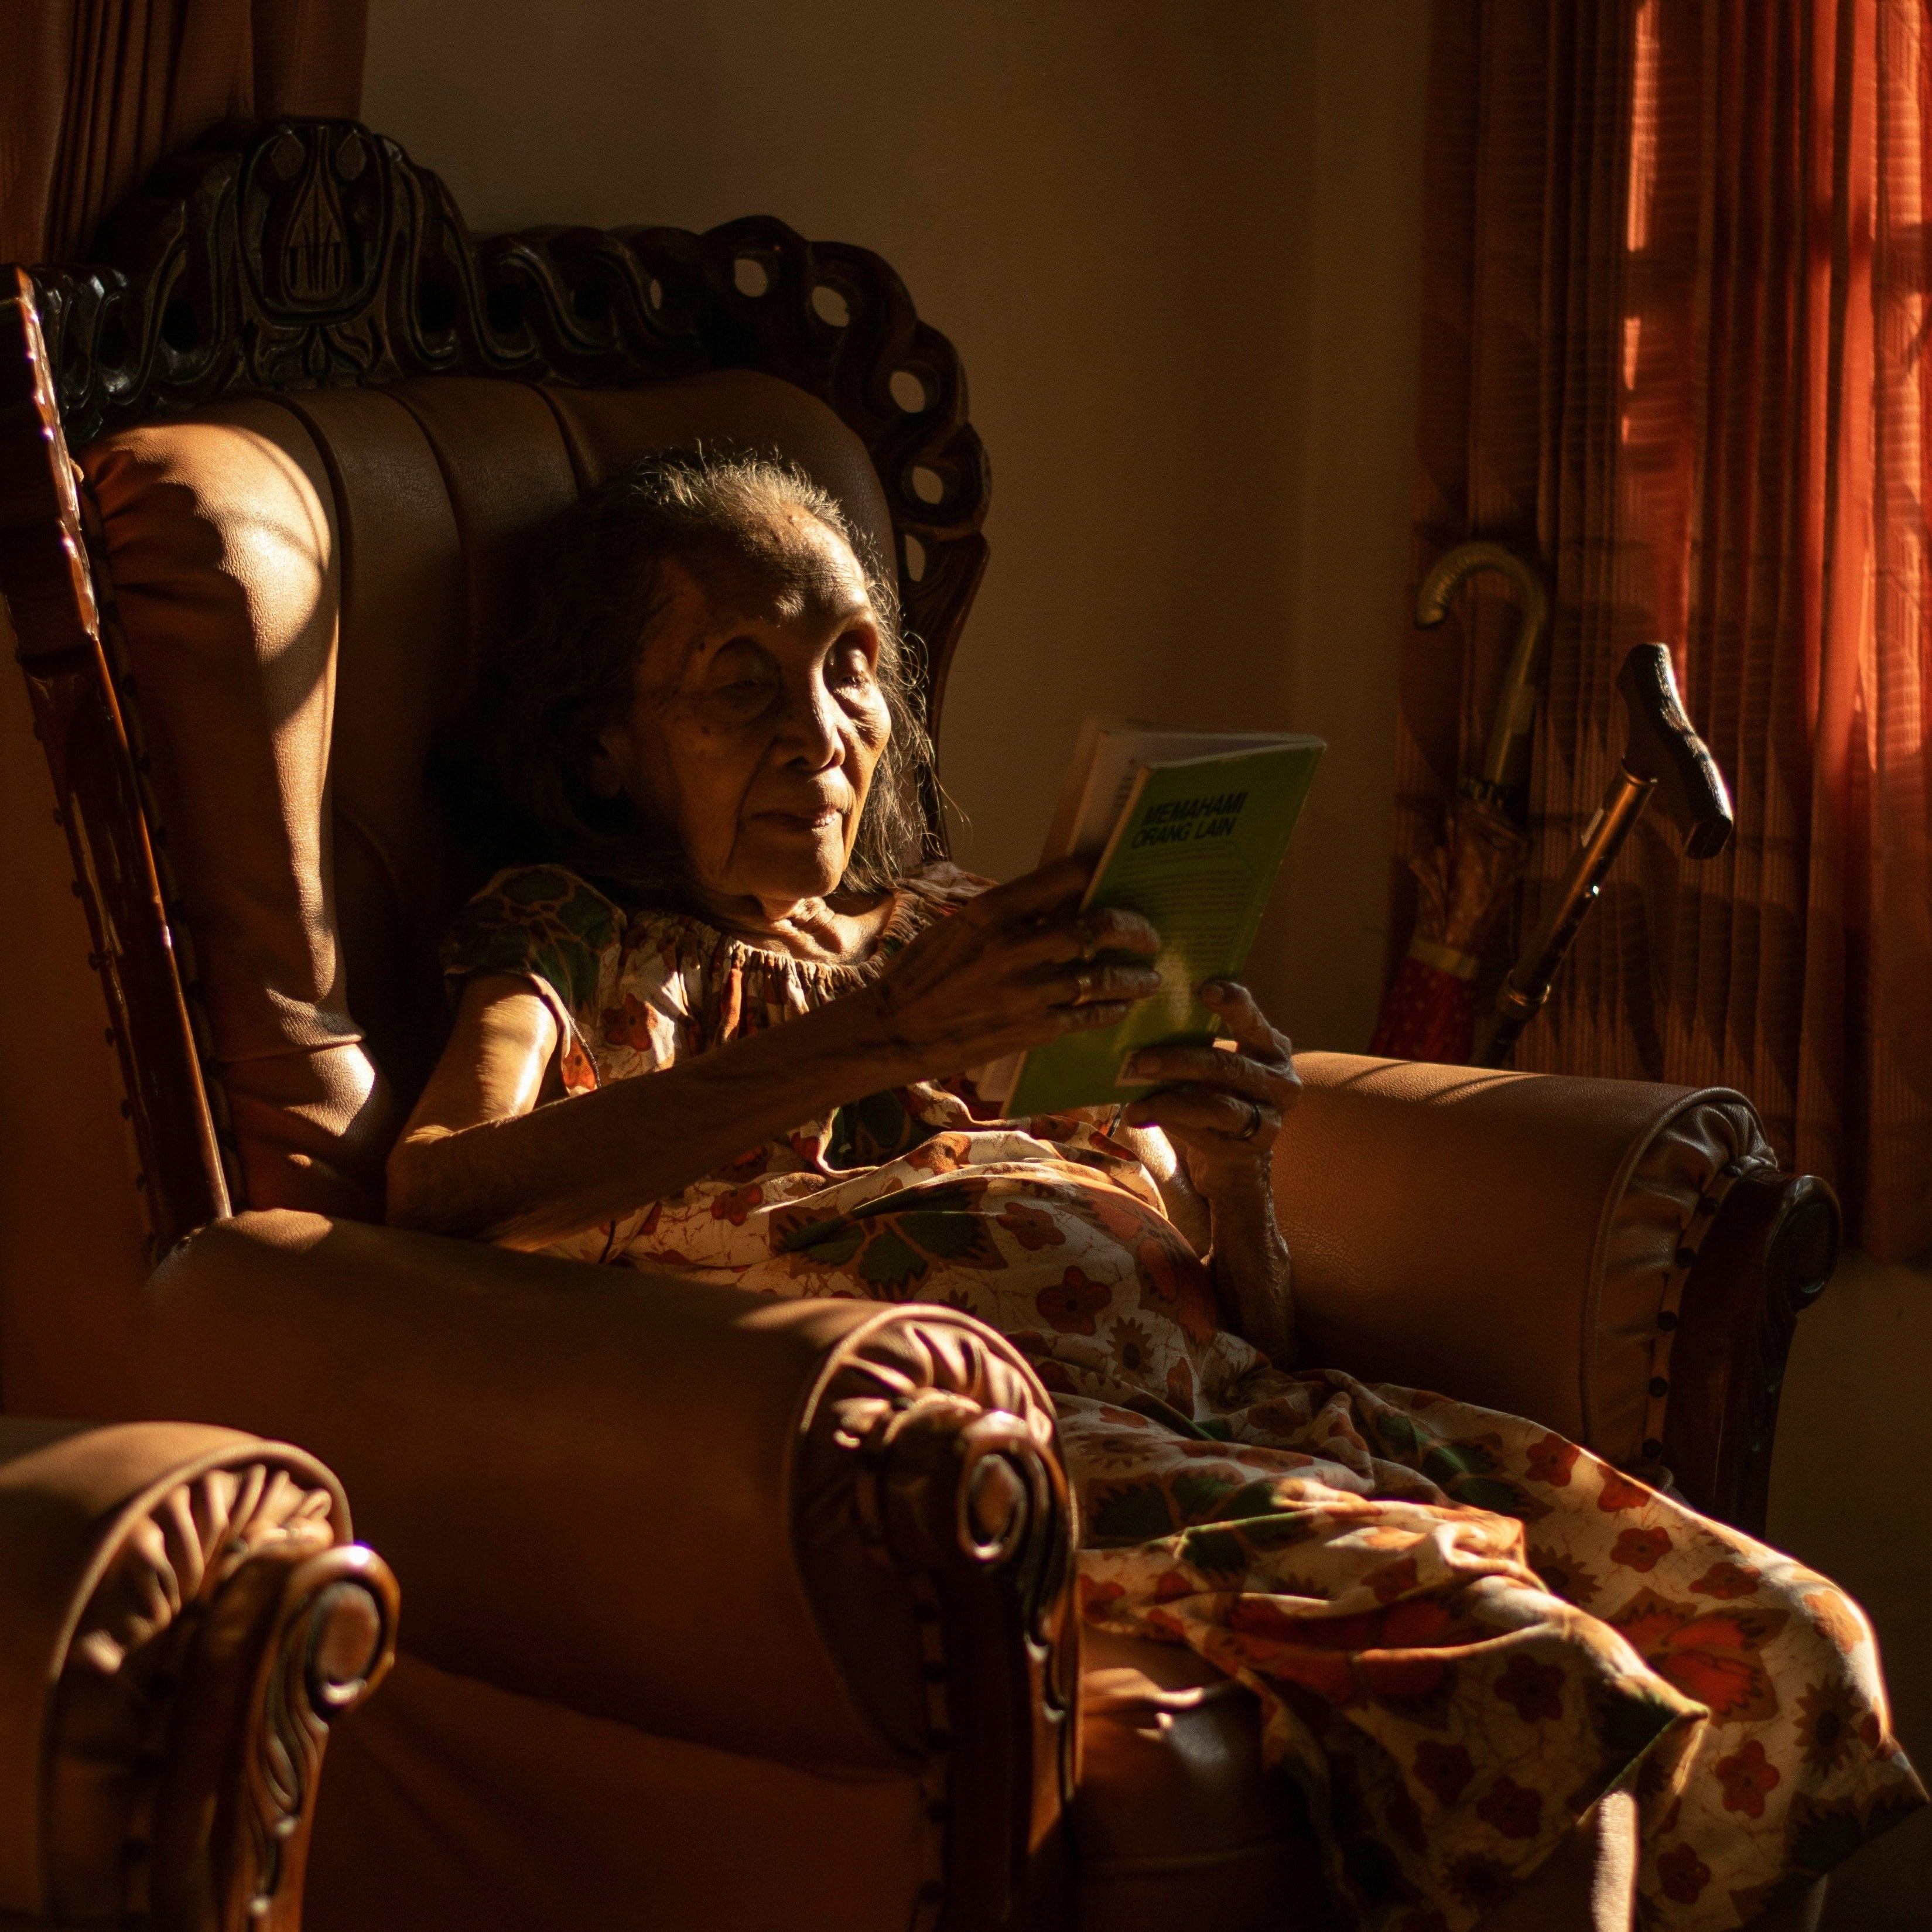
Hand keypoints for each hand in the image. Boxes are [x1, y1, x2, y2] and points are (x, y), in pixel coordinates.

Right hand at [863, 858, 1161, 1082]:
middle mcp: (1013, 948)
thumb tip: (1063, 900)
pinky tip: (1122, 1007)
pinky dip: (1112, 1009)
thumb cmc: (922, 974)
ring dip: (1134, 976)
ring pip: (1103, 977)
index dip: (1099, 870)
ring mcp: (1026, 992)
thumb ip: (1009, 913)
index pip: (1066, 876)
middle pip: (1097, 926)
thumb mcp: (959, 927)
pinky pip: (1088, 1016)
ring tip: (1149, 977)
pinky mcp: (1031, 1030)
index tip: (1114, 874)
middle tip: (1148, 935)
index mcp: (992, 912)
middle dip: (1134, 929)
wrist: (893, 1030)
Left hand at [1119, 981, 1299, 1203]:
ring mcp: (1270, 1118)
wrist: (1238, 1148)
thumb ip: (1201, 1037)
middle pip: (1227, 1066)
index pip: (1253, 1021)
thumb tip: (1148, 1013)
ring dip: (1170, 1102)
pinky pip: (1207, 1134)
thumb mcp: (1219, 1061)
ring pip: (1217, 1107)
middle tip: (1141, 1060)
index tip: (1204, 989)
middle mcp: (1281, 1081)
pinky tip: (1143, 1117)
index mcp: (1273, 1047)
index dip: (1233, 1004)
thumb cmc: (1221, 1090)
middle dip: (1180, 1062)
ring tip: (1134, 1101)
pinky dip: (1173, 1124)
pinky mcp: (1251, 1149)